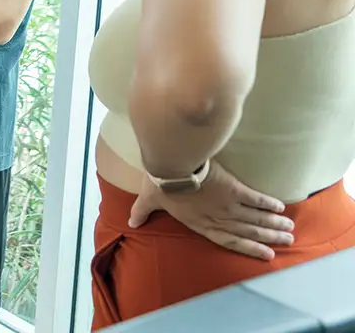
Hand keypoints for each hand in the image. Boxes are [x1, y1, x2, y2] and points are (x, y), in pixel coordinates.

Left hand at [129, 160, 293, 259]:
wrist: (171, 164)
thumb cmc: (159, 182)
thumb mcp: (148, 199)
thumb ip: (141, 212)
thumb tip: (130, 222)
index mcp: (200, 224)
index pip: (229, 241)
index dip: (248, 248)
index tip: (266, 254)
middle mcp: (218, 218)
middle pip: (249, 231)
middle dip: (269, 237)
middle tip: (287, 240)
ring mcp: (228, 205)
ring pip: (256, 218)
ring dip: (273, 224)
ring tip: (289, 228)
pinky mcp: (234, 189)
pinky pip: (255, 199)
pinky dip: (268, 204)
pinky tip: (280, 207)